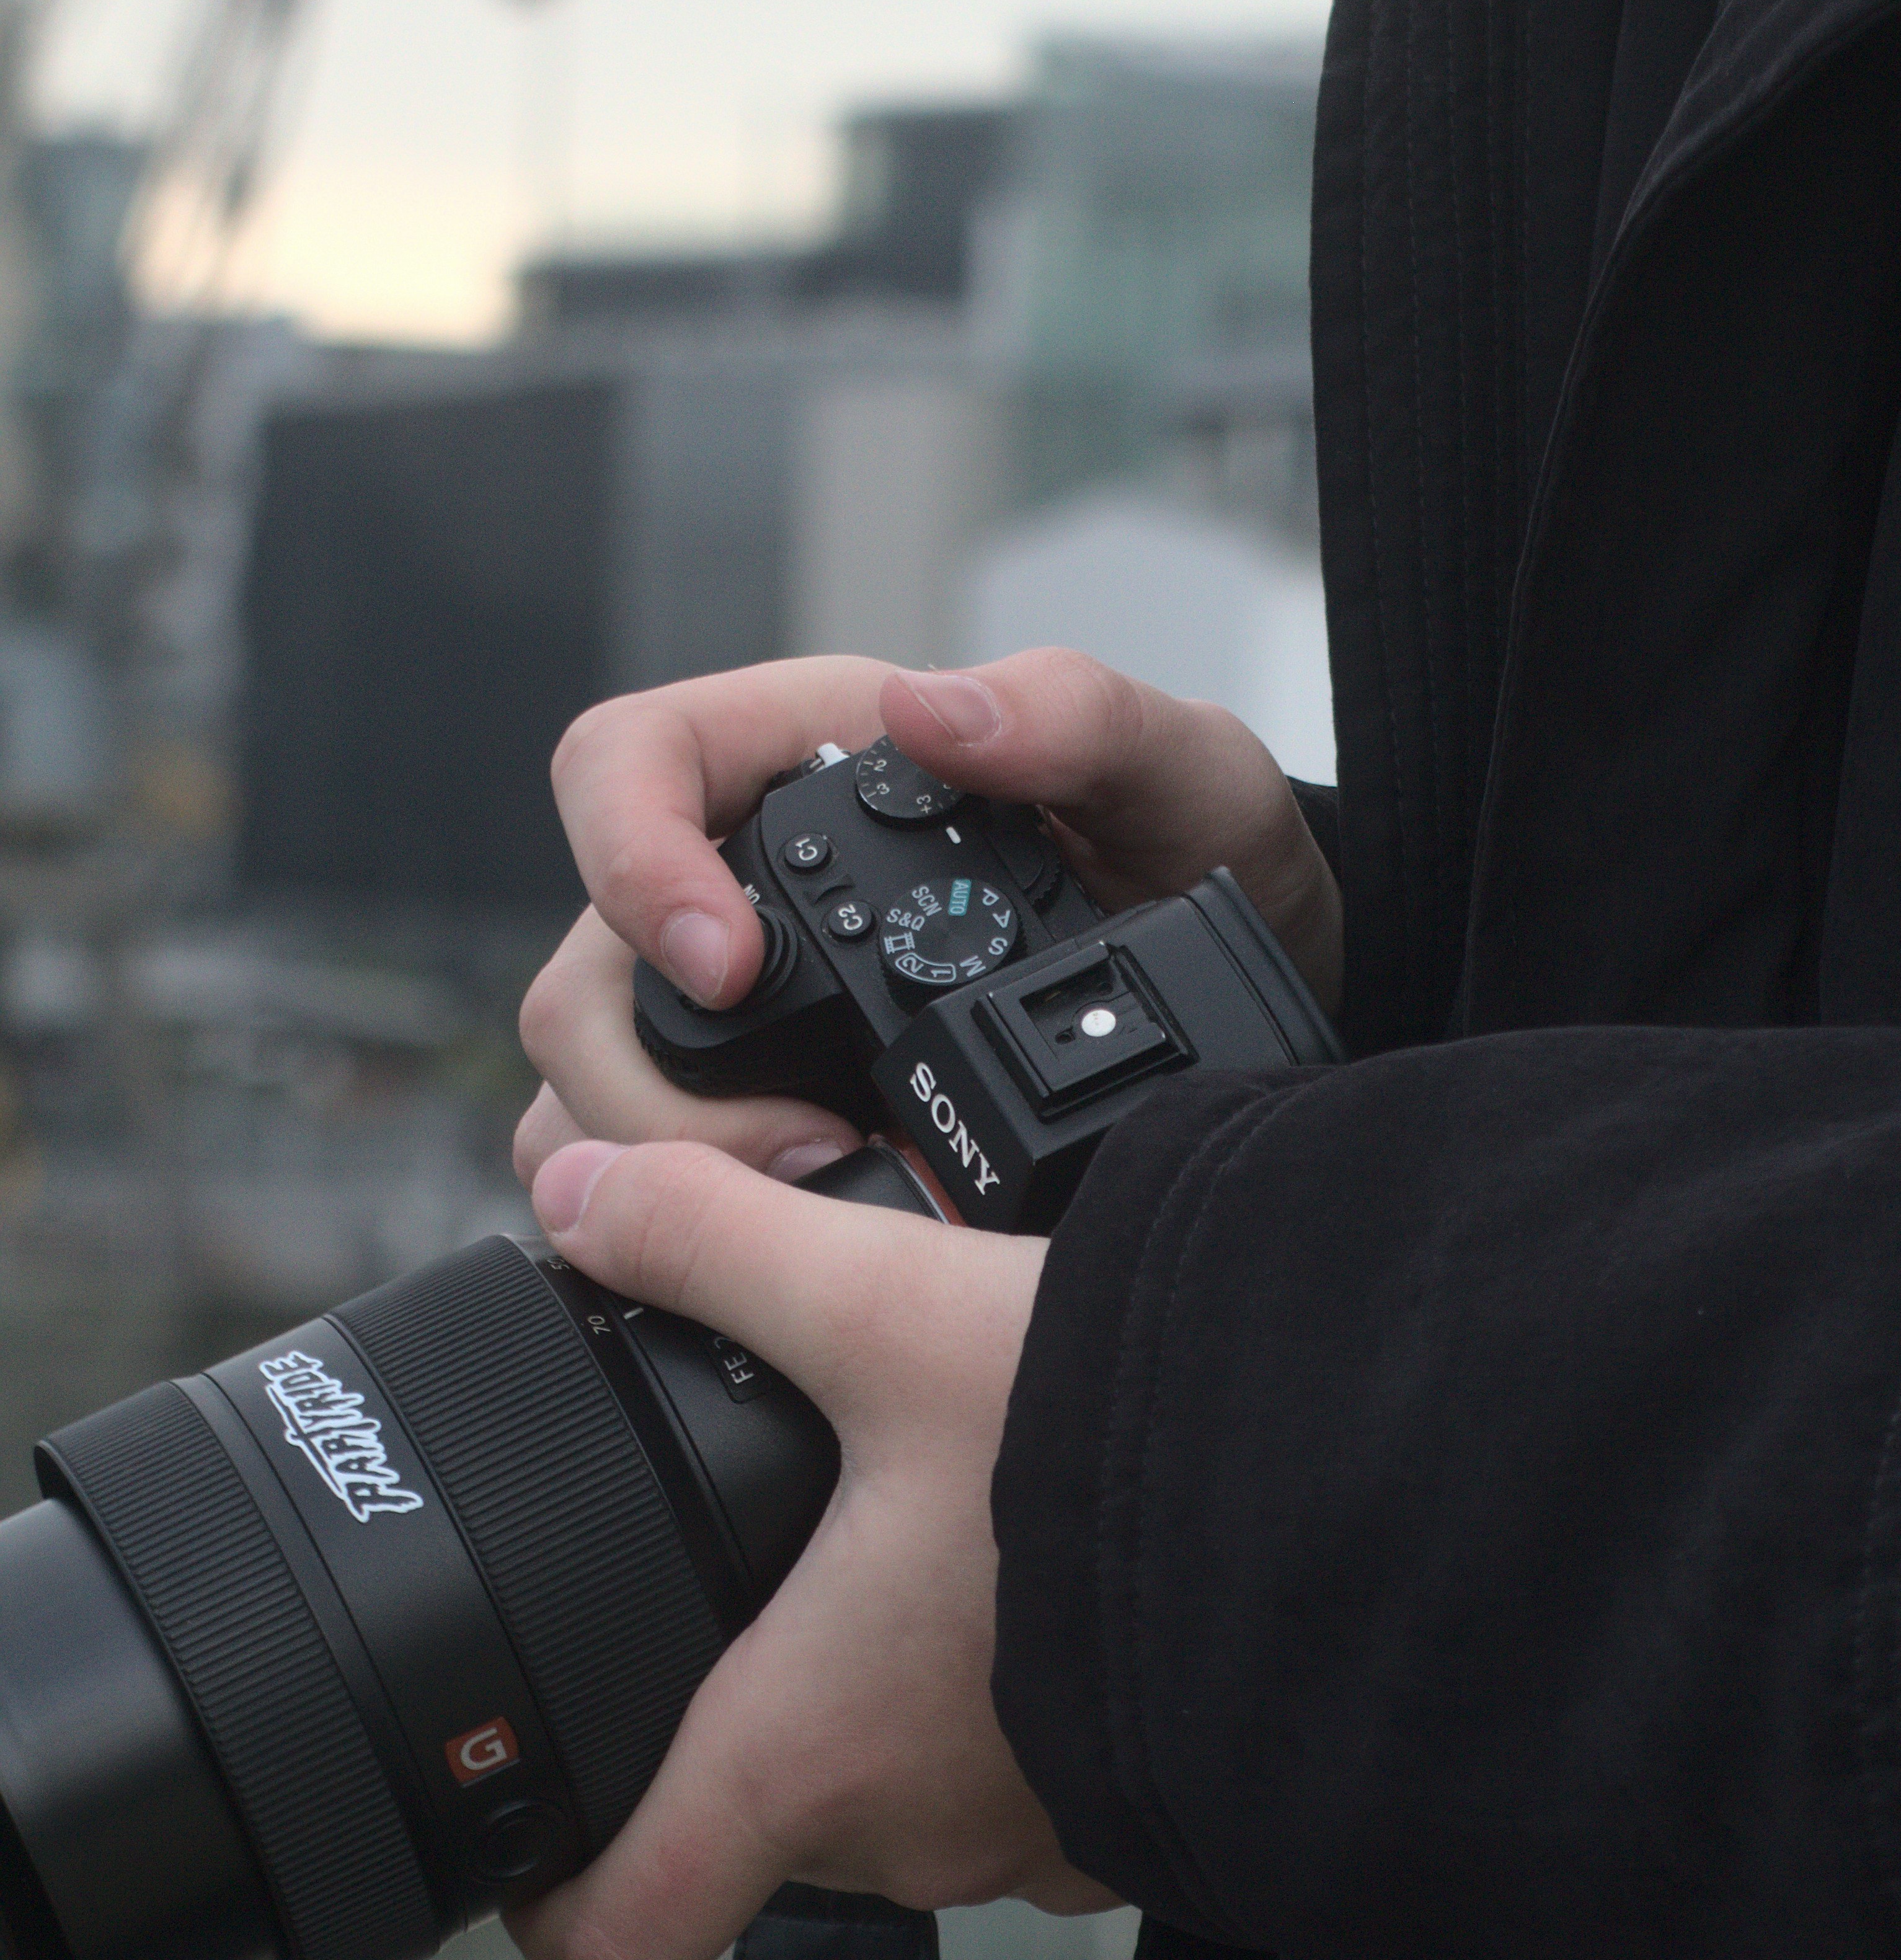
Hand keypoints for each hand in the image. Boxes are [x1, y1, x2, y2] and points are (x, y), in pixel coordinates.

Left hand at [503, 1134, 1120, 1959]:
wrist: (1379, 1500)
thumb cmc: (1129, 1442)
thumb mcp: (886, 1307)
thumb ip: (713, 1242)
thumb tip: (579, 1195)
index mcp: (808, 1751)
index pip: (620, 1934)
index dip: (546, 1900)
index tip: (530, 1831)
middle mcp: (911, 1833)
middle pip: (758, 1822)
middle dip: (740, 1705)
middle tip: (747, 1566)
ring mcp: (1035, 1838)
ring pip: (900, 1791)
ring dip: (885, 1693)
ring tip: (914, 1543)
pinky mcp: (1138, 1806)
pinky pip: (1026, 1773)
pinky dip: (1008, 1694)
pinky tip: (1039, 1574)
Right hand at [513, 647, 1342, 1183]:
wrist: (1258, 995)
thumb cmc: (1201, 857)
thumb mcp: (1182, 772)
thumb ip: (1076, 716)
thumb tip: (925, 708)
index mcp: (798, 765)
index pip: (620, 768)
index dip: (629, 862)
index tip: (725, 964)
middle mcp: (738, 887)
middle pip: (583, 973)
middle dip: (658, 1084)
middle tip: (811, 1148)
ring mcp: (736, 1020)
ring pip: (590, 1092)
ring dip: (667, 1170)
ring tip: (829, 1203)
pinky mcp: (753, 1124)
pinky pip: (646, 1181)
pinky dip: (692, 1229)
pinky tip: (805, 1251)